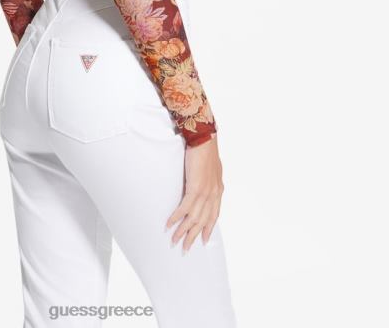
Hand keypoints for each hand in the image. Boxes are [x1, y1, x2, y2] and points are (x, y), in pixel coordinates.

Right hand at [165, 135, 223, 252]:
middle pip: (203, 221)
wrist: (204, 139)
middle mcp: (213, 194)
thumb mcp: (212, 168)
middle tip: (185, 248)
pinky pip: (185, 208)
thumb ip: (210, 179)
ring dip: (183, 231)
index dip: (209, 228)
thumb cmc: (207, 149)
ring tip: (174, 240)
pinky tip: (170, 224)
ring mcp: (205, 193)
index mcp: (218, 190)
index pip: (214, 214)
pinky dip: (177, 217)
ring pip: (194, 218)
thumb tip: (205, 182)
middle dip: (194, 236)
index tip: (204, 240)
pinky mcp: (196, 188)